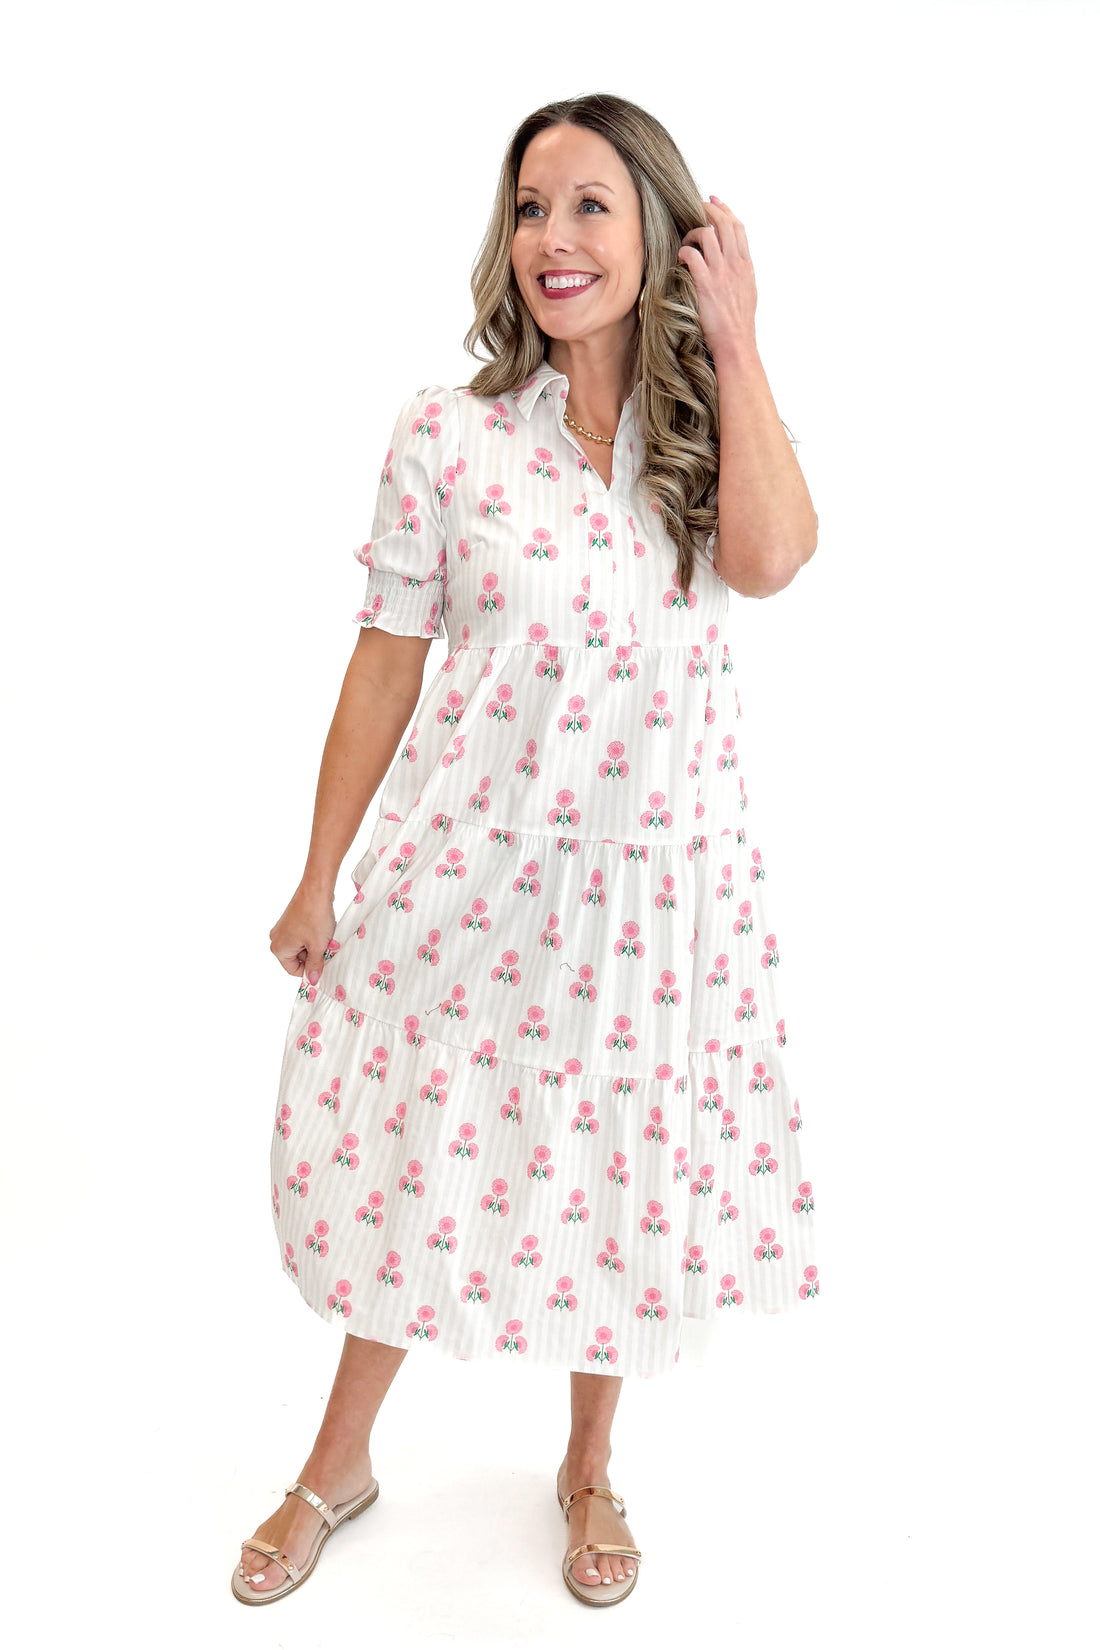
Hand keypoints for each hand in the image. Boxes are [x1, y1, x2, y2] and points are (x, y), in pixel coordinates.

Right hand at [269, 883, 335, 982]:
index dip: (310, 969)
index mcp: (279, 949)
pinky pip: (301, 936)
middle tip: (325, 947)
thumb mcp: (318, 947)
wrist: (316, 890)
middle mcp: (276, 939)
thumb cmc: (315, 917)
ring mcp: (282, 929)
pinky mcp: (289, 921)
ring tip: (324, 936)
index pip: (294, 971)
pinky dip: (312, 936)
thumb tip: (313, 980)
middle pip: (297, 959)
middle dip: (313, 955)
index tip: (323, 963)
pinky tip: (321, 929)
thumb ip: (315, 966)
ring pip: (301, 947)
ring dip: (314, 945)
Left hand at [678, 195, 757, 356]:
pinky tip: (681, 257)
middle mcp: (735, 264)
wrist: (736, 341)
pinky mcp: (705, 284)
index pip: (738, 227)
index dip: (725, 210)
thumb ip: (741, 270)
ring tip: (687, 242)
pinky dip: (684, 251)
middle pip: (723, 224)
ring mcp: (721, 273)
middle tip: (697, 206)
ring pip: (706, 235)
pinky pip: (692, 255)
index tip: (715, 201)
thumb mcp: (748, 290)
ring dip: (693, 233)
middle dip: (709, 209)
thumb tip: (732, 258)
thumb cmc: (739, 322)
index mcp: (746, 264)